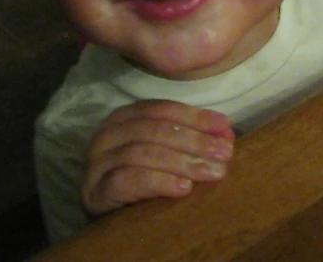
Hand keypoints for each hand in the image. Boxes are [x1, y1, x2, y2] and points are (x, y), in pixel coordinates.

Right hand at [82, 100, 234, 215]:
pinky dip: (158, 181)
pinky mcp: (95, 191)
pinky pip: (126, 180)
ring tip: (211, 172)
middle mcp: (107, 134)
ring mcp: (98, 162)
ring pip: (142, 153)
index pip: (161, 110)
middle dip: (194, 139)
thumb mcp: (165, 152)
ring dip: (181, 161)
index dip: (195, 116)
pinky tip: (183, 188)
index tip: (225, 126)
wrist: (106, 212)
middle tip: (224, 153)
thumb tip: (227, 131)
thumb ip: (190, 139)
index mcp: (125, 117)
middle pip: (153, 129)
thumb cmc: (141, 178)